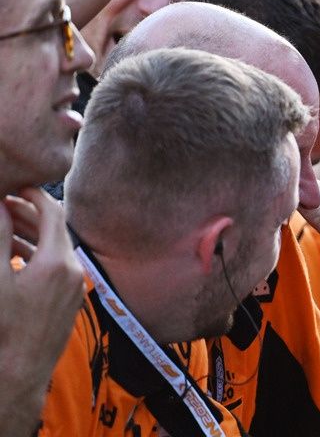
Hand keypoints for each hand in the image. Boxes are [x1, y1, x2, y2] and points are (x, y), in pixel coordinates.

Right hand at [0, 189, 83, 386]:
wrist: (21, 371)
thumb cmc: (4, 327)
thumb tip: (0, 207)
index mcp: (57, 261)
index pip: (52, 213)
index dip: (34, 195)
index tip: (16, 186)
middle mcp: (73, 270)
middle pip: (55, 228)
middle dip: (29, 213)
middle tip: (4, 203)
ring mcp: (74, 285)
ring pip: (56, 247)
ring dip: (32, 234)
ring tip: (5, 225)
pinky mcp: (71, 298)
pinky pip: (58, 265)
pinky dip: (38, 253)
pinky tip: (15, 255)